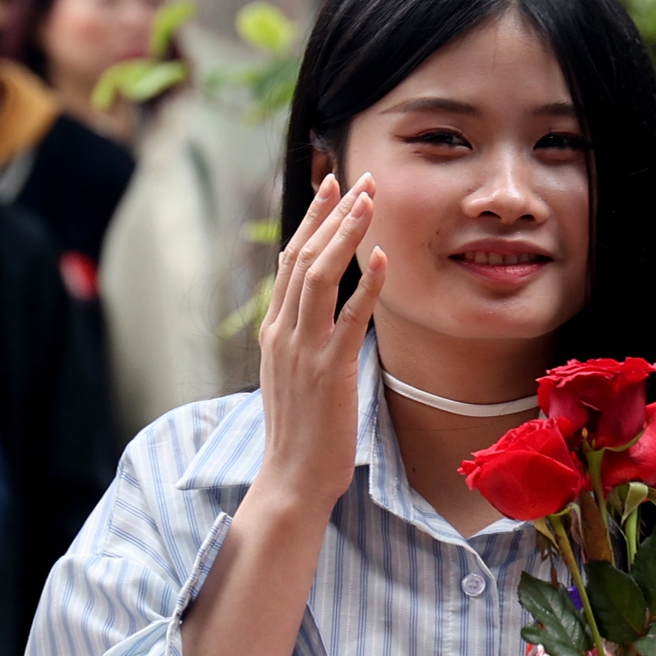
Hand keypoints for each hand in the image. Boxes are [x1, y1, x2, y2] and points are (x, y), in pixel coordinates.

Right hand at [255, 172, 385, 516]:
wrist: (292, 478)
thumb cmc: (301, 432)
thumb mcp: (293, 375)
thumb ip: (302, 339)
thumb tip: (323, 312)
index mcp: (274, 332)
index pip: (289, 262)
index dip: (311, 220)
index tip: (332, 188)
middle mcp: (282, 334)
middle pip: (302, 257)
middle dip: (332, 214)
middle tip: (358, 177)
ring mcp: (302, 351)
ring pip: (318, 277)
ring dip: (344, 235)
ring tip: (369, 201)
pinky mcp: (328, 371)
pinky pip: (347, 318)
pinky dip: (364, 285)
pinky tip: (381, 259)